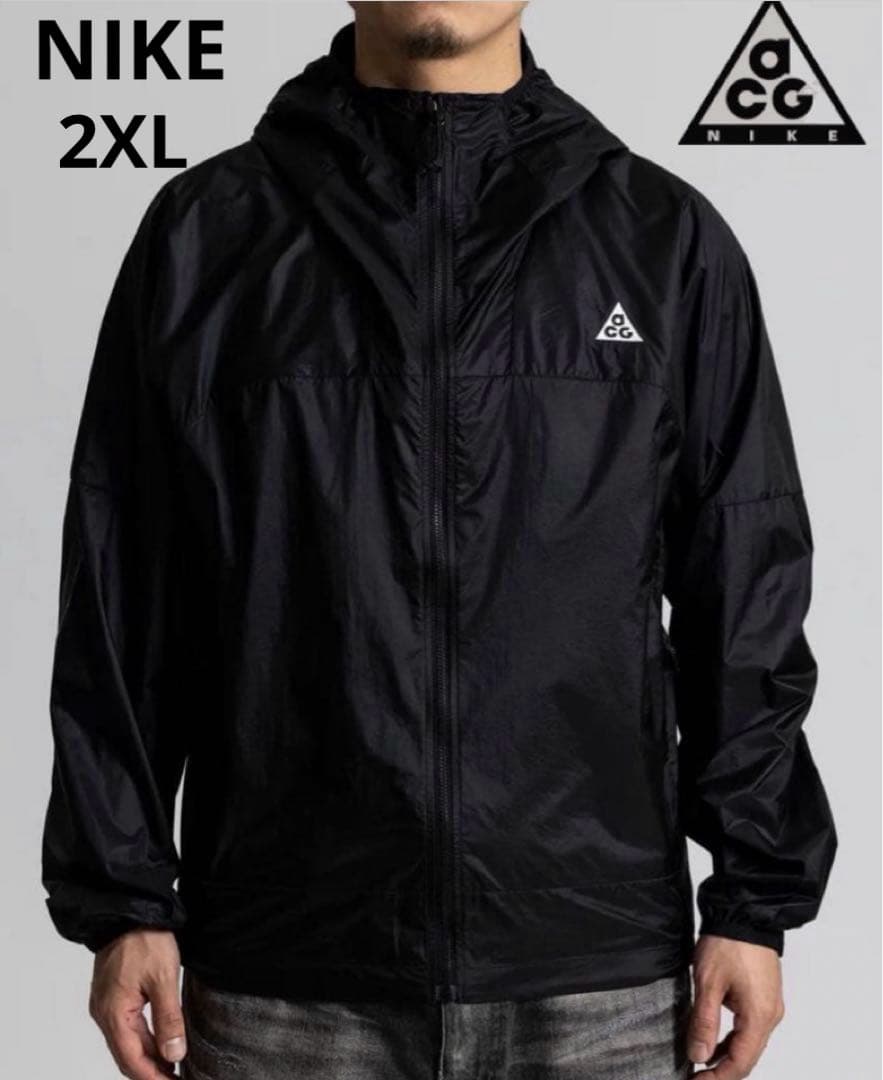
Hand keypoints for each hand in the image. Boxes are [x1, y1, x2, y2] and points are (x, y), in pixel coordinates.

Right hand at [89, 928, 186, 1078]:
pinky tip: (161, 1044)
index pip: (132, 1060)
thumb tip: (174, 1055)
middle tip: (178, 1079)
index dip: (153, 1078)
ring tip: (174, 1068)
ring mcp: (106, 1005)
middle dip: (151, 1073)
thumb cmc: (145, 939)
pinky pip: (126, 1027)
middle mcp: (105, 1014)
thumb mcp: (164, 978)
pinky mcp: (113, 996)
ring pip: (127, 1043)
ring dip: (149, 1057)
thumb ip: (168, 1019)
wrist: (128, 909)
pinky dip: (144, 1040)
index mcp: (114, 1014)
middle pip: (128, 1056)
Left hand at [687, 934, 784, 1077]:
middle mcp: (770, 1016)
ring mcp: (769, 1006)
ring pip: (748, 1042)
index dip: (718, 1078)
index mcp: (759, 1017)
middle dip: (722, 1070)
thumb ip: (705, 1022)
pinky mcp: (764, 996)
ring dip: (726, 1054)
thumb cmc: (729, 943)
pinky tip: (714, 1039)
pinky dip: (732, 1038)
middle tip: (696, 1075)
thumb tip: (699, 1055)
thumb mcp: (709, 983)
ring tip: (700, 1060)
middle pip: (747, 1057)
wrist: (745, 912)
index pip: (740, 1062)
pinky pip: (749, 1027)